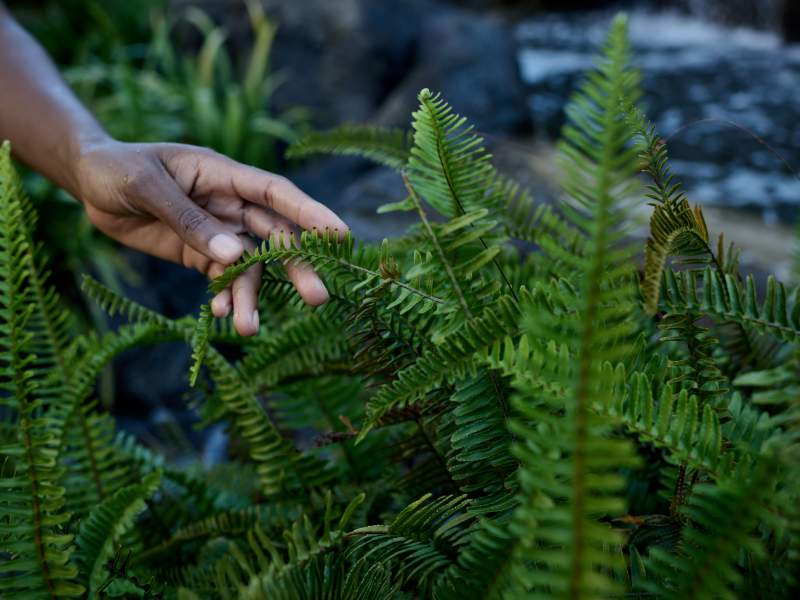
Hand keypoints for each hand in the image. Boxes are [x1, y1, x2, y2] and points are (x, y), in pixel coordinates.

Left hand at [74, 140, 346, 335]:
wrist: (89, 183)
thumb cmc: (118, 169)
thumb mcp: (146, 186)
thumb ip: (188, 219)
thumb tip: (233, 256)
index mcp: (223, 175)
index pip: (275, 193)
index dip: (310, 213)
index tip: (339, 236)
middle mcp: (229, 204)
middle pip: (273, 236)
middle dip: (295, 267)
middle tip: (317, 298)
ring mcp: (217, 232)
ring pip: (247, 266)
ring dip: (251, 296)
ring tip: (248, 328)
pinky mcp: (200, 254)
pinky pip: (220, 278)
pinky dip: (223, 296)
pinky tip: (218, 314)